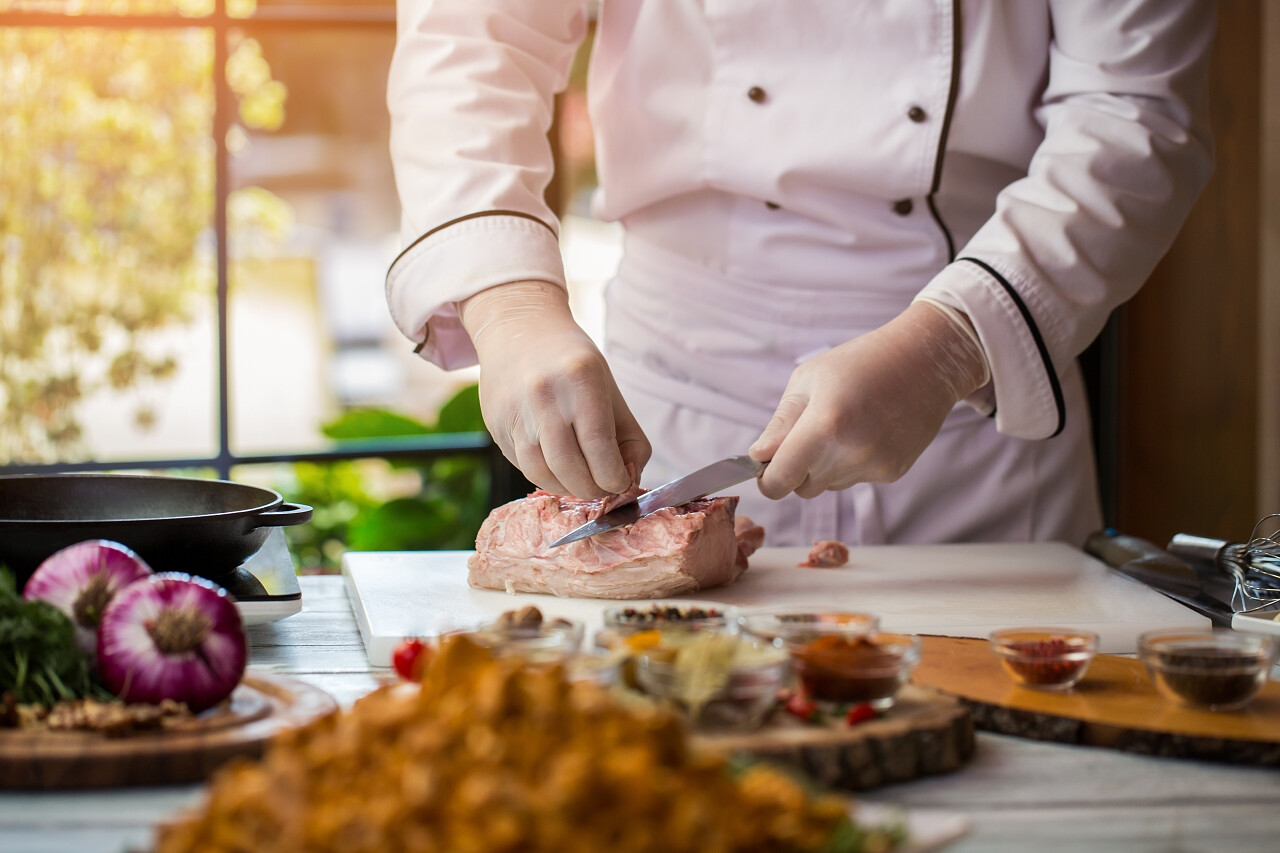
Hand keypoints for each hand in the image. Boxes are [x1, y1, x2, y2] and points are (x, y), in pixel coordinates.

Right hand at [459, 280, 650, 497]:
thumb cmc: (573, 364)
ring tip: (581, 482)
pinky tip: (558, 469)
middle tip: (603, 489)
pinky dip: (545, 476)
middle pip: (569, 466)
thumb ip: (629, 439)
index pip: (599, 445)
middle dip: (592, 489)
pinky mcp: (496, 424)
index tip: (621, 483)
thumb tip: (628, 482)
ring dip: (567, 489)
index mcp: (581, 378)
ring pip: (541, 472)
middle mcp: (544, 394)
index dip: (614, 477)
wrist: (519, 329)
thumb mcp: (609, 390)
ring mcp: (515, 410)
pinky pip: (522, 465)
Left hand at [749, 301, 987, 498]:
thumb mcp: (809, 380)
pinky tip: (868, 430)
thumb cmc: (860, 362)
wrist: (925, 361)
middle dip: (798, 468)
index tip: (766, 467)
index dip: (768, 478)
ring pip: (829, 485)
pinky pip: (855, 479)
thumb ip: (780, 424)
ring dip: (826, 465)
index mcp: (824, 425)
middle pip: (803, 488)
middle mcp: (851, 452)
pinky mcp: (893, 472)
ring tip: (846, 424)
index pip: (779, 481)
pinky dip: (853, 463)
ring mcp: (875, 466)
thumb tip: (757, 456)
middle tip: (811, 431)